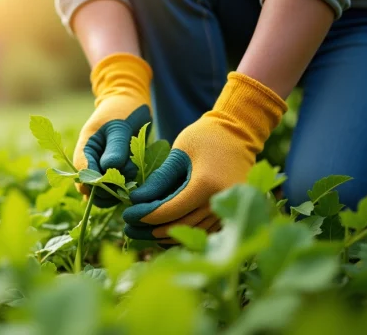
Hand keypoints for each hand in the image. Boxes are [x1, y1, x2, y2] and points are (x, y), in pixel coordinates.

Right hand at [74, 53, 151, 207]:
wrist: (130, 101)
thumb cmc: (123, 110)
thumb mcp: (120, 127)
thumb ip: (116, 148)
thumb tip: (109, 169)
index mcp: (85, 148)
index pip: (83, 173)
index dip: (96, 183)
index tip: (115, 183)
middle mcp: (91, 161)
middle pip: (93, 187)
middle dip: (110, 189)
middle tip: (130, 183)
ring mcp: (103, 167)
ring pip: (107, 190)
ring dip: (121, 189)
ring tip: (135, 177)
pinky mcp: (116, 171)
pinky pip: (118, 187)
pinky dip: (127, 187)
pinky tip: (138, 180)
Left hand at [123, 72, 286, 243]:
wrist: (239, 133)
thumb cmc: (205, 137)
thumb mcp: (177, 154)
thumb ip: (159, 180)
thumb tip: (136, 200)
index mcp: (206, 185)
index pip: (171, 210)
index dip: (147, 216)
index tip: (127, 216)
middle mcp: (220, 200)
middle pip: (181, 224)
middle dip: (152, 230)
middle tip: (129, 229)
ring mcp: (229, 207)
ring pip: (193, 230)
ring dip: (167, 235)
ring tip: (143, 233)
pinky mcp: (230, 209)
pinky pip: (205, 229)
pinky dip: (184, 232)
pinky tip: (164, 232)